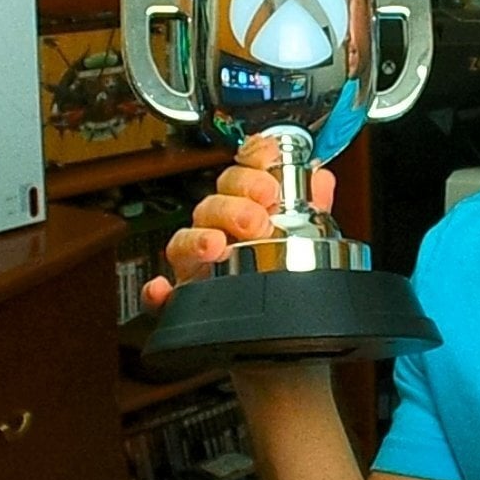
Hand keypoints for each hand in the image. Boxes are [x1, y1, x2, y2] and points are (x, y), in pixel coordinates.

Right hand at [143, 135, 336, 313]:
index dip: (252, 161)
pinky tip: (163, 291)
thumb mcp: (301, 232)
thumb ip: (311, 205)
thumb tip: (321, 179)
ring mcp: (197, 263)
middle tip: (258, 217)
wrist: (267, 320)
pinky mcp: (184, 298)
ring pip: (184, 241)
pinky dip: (158, 293)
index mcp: (242, 207)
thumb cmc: (278, 268)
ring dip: (198, 239)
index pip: (241, 174)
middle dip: (235, 203)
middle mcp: (216, 230)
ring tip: (216, 245)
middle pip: (214, 203)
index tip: (267, 160)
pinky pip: (162, 296)